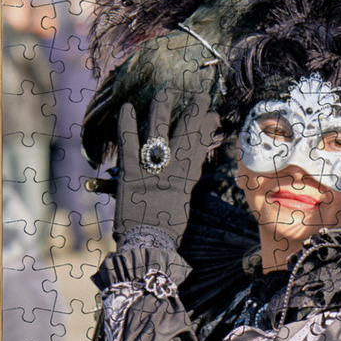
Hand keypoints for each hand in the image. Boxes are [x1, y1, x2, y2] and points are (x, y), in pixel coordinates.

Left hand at [114, 90, 219, 242]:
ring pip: (159, 134)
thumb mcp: (181, 205)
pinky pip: (129, 146)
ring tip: (165, 94)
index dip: (207, 128)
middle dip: (194, 113)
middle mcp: (172, 171)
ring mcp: (151, 171)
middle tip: (200, 96)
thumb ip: (183, 184)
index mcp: (186, 180)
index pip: (200, 147)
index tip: (212, 114)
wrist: (149, 246)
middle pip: (186, 136)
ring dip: (162, 112)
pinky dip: (127, 127)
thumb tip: (189, 169)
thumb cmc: (166, 230)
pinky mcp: (130, 174)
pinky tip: (128, 109)